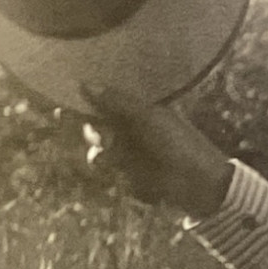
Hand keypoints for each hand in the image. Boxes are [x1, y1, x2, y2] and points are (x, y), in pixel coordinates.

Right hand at [80, 84, 232, 216]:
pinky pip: (120, 179)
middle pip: (98, 130)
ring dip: (107, 160)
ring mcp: (135, 157)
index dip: (85, 105)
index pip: (105, 103)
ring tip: (118, 162)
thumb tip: (84, 83)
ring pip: (104, 156)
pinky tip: (142, 181)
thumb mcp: (149, 118)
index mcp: (140, 111)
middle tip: (104, 139)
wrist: (204, 185)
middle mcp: (134, 131)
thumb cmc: (180, 144)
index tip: (63, 106)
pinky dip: (128, 181)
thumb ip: (119, 102)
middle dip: (96, 135)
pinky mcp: (137, 180)